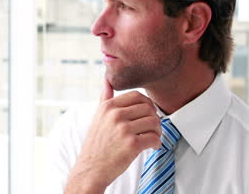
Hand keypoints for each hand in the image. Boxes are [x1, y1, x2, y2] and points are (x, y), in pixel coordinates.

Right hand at [64, 78, 161, 193]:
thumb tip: (107, 79)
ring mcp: (123, 129)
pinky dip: (157, 143)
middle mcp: (115, 115)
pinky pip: (154, 138)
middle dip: (154, 119)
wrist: (91, 169)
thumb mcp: (97, 117)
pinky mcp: (131, 144)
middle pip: (148, 108)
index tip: (147, 114)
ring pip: (154, 122)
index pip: (137, 96)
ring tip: (152, 137)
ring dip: (157, 131)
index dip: (147, 105)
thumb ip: (105, 98)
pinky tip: (152, 147)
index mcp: (108, 106)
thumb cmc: (97, 144)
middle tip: (152, 129)